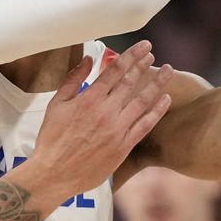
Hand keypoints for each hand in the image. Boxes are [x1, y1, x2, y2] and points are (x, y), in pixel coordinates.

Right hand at [21, 40, 173, 203]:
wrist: (54, 173)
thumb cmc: (52, 139)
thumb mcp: (56, 105)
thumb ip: (73, 80)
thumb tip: (89, 59)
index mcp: (89, 99)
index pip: (115, 70)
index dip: (132, 56)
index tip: (144, 46)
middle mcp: (106, 112)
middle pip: (131, 82)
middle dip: (144, 65)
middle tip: (153, 54)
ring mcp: (117, 129)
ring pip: (142, 101)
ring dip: (157, 84)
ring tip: (168, 71)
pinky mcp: (124, 146)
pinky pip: (145, 125)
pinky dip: (157, 111)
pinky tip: (166, 99)